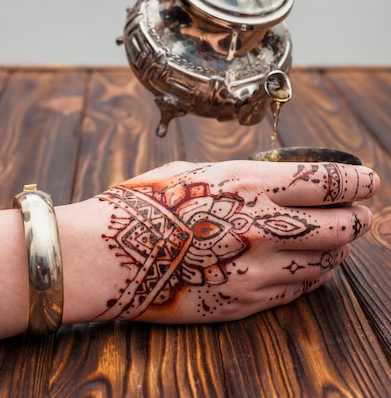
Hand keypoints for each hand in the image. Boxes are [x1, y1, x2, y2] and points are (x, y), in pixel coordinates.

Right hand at [66, 159, 377, 325]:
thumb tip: (271, 183)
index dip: (357, 180)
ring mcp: (256, 269)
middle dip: (358, 218)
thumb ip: (240, 179)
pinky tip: (311, 268)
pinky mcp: (244, 301)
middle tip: (360, 214)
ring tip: (336, 240)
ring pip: (324, 263)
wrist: (108, 255)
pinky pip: (297, 292)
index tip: (370, 179)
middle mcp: (262, 227)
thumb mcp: (196, 172)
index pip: (325, 182)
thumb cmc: (146, 204)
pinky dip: (313, 277)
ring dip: (338, 250)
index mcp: (249, 184)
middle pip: (339, 226)